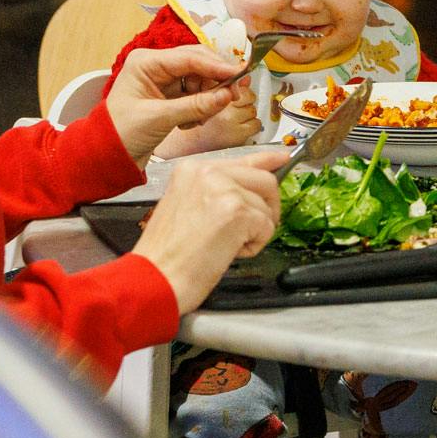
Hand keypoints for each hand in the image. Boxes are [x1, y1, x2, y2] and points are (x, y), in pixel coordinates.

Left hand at [104, 45, 246, 161]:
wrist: (108, 155)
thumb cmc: (122, 133)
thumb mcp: (159, 118)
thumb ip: (195, 106)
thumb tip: (226, 96)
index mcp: (146, 63)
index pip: (189, 57)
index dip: (217, 66)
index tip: (239, 73)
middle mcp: (156, 66)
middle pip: (198, 63)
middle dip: (216, 80)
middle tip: (235, 95)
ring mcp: (164, 80)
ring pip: (201, 79)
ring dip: (209, 97)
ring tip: (202, 118)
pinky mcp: (170, 95)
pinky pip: (197, 93)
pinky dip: (201, 106)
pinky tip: (192, 122)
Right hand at [132, 148, 287, 314]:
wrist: (154, 278)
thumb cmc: (166, 255)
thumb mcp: (186, 208)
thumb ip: (217, 192)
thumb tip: (248, 188)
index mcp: (192, 170)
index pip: (242, 160)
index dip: (267, 161)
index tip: (282, 159)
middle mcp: (208, 172)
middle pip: (264, 180)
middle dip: (267, 208)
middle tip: (253, 231)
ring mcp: (224, 189)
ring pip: (266, 207)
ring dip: (254, 232)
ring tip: (224, 246)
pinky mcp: (237, 211)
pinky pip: (266, 227)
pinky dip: (254, 246)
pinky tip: (227, 252)